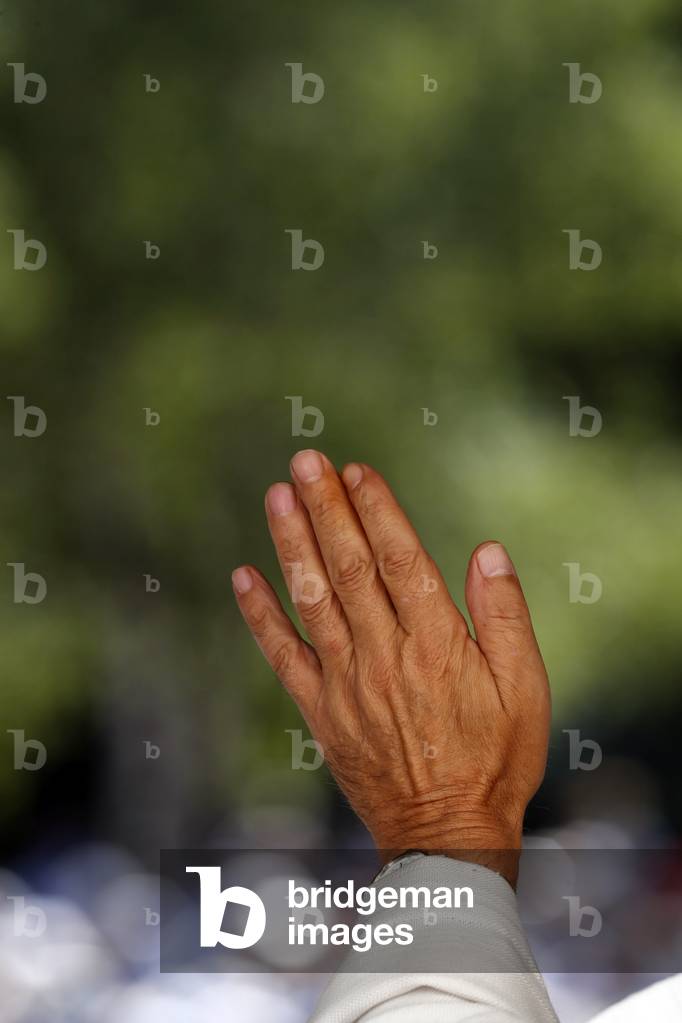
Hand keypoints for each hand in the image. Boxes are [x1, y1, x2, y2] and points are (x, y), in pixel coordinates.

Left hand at [232, 450, 549, 885]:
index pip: (401, 561)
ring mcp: (346, 684)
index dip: (377, 511)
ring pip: (313, 600)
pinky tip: (243, 577)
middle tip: (306, 461)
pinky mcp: (321, 711)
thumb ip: (504, 618)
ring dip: (292, 545)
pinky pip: (283, 656)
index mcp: (438, 646)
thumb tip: (486, 551)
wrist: (446, 836)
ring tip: (277, 496)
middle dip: (327, 510)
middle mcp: (385, 657)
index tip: (357, 470)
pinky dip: (260, 616)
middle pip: (350, 568)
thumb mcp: (526, 690)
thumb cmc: (496, 760)